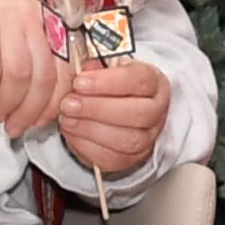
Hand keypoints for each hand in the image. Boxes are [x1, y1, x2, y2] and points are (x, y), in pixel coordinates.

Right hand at [0, 0, 66, 137]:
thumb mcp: (19, 53)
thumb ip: (40, 73)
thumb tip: (53, 109)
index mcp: (48, 21)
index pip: (64, 67)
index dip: (54, 102)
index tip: (42, 120)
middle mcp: (30, 14)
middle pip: (44, 73)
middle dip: (30, 109)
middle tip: (17, 124)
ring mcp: (4, 16)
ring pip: (19, 74)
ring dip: (8, 103)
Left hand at [58, 58, 170, 179]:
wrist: (109, 108)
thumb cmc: (107, 85)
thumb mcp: (102, 67)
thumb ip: (94, 66)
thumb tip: (83, 67)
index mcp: (153, 82)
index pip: (138, 80)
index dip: (108, 82)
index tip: (80, 82)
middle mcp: (156, 110)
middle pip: (139, 114)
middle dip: (99, 109)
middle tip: (70, 103)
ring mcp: (147, 138)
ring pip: (128, 140)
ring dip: (92, 129)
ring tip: (68, 118)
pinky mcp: (131, 158)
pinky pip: (112, 159)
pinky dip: (88, 146)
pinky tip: (72, 132)